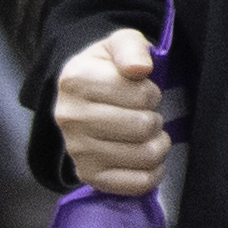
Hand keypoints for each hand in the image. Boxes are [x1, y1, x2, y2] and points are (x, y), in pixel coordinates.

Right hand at [53, 27, 166, 194]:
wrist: (86, 92)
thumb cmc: (110, 67)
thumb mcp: (121, 43)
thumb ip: (132, 47)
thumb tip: (140, 68)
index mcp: (76, 81)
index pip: (141, 95)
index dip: (151, 92)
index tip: (142, 90)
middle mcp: (69, 118)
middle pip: (143, 127)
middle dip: (155, 118)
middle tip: (145, 113)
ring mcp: (76, 149)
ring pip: (144, 155)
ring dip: (158, 143)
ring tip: (146, 133)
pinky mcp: (88, 174)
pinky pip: (136, 184)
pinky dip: (152, 172)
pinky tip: (145, 157)